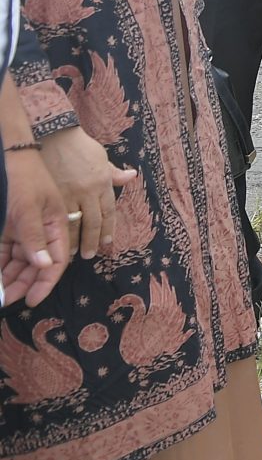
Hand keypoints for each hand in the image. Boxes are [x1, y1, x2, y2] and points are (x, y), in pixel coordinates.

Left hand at [0, 149, 68, 304]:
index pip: (57, 260)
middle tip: (9, 302)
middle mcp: (43, 232)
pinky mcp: (11, 229)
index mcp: (56, 227)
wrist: (12, 157)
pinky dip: (1, 264)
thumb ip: (34, 236)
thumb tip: (44, 266)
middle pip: (37, 265)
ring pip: (20, 262)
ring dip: (10, 278)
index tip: (33, 299)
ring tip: (0, 294)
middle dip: (24, 284)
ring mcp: (26, 231)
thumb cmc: (25, 179)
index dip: (46, 282)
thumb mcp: (28, 207)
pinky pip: (6, 252)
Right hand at [38, 126, 135, 259]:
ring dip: (76, 240)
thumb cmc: (79, 145)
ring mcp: (70, 194)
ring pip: (76, 223)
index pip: (109, 211)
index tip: (108, 241)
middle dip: (93, 240)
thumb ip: (113, 173)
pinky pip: (59, 217)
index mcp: (103, 183)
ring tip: (74, 253)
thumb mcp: (101, 157)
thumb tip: (132, 177)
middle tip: (91, 254)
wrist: (55, 135)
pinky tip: (59, 240)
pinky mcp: (53, 194)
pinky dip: (60, 230)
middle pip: (94, 221)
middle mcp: (89, 191)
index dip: (109, 228)